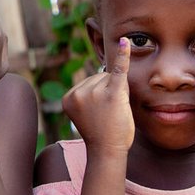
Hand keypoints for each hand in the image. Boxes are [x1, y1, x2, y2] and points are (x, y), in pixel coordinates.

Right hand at [62, 37, 133, 153]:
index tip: (97, 116)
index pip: (90, 82)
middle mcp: (78, 92)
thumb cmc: (101, 134)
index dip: (100, 96)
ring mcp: (94, 92)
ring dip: (116, 91)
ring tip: (112, 112)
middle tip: (107, 114)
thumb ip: (91, 92)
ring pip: (110, 78)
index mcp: (68, 97)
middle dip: (108, 91)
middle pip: (100, 78)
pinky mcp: (112, 94)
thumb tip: (108, 67)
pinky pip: (118, 70)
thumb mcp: (88, 112)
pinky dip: (122, 55)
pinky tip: (126, 42)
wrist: (108, 152)